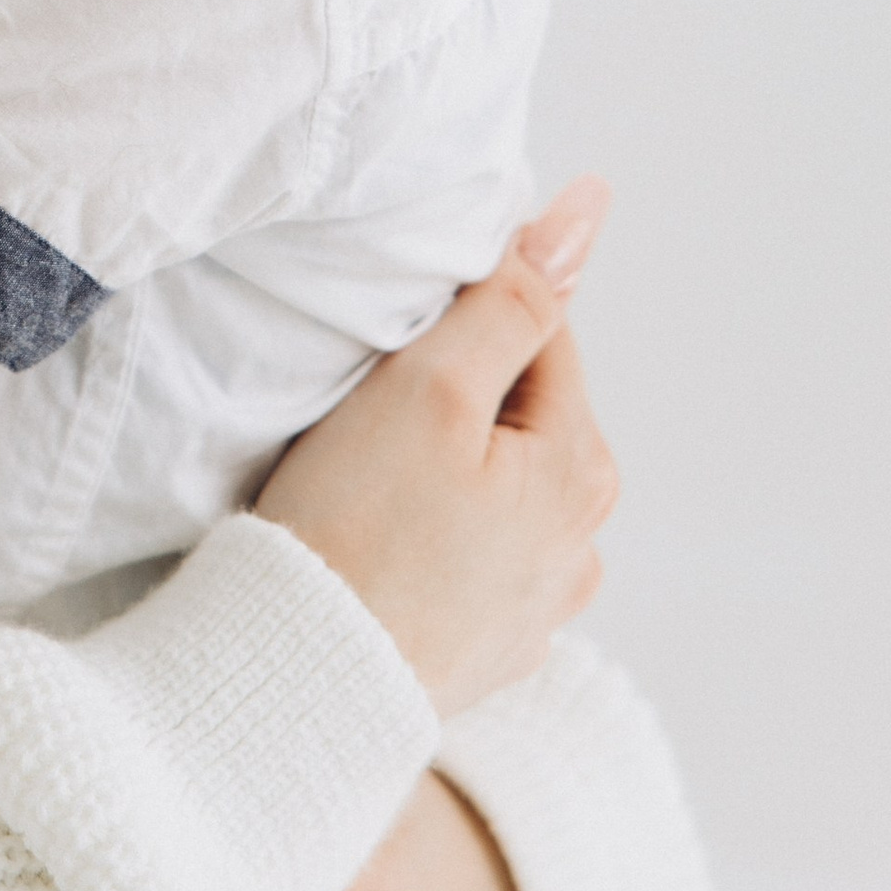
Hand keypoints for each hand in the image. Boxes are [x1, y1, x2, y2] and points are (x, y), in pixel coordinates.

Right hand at [256, 178, 615, 714]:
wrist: (303, 679)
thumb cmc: (357, 524)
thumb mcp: (428, 386)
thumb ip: (509, 298)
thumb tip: (587, 211)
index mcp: (580, 466)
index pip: (542, 333)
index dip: (468, 313)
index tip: (398, 332)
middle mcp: (581, 541)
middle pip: (525, 411)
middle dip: (460, 392)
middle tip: (371, 409)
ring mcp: (539, 603)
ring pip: (500, 483)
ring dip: (451, 464)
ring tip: (372, 477)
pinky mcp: (489, 648)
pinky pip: (472, 552)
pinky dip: (436, 532)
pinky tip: (385, 540)